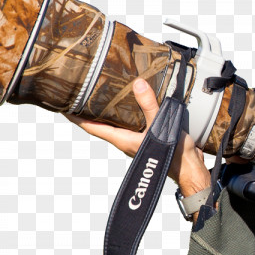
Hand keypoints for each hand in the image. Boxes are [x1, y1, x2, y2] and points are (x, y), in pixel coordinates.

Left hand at [66, 78, 211, 196]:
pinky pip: (134, 124)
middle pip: (102, 125)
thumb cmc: (173, 155)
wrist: (191, 170)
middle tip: (82, 95)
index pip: (93, 127)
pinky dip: (128, 113)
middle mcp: (127, 141)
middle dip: (91, 112)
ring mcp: (138, 140)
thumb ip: (148, 105)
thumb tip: (137, 84)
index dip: (76, 118)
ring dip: (110, 112)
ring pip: (118, 124)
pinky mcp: (150, 138)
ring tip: (104, 95)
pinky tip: (134, 103)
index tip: (63, 107)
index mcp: (123, 139)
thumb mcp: (160, 125)